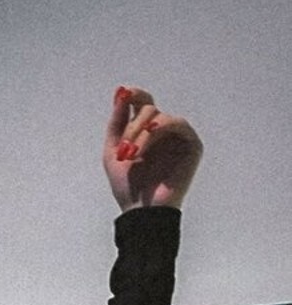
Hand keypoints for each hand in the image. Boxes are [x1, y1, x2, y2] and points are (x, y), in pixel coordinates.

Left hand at [103, 86, 202, 210]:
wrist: (141, 211)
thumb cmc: (128, 186)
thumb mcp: (112, 151)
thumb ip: (117, 122)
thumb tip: (121, 93)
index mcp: (146, 133)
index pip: (145, 104)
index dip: (135, 95)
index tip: (125, 95)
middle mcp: (164, 133)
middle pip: (150, 111)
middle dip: (133, 127)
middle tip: (124, 149)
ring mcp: (178, 138)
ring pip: (161, 118)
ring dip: (143, 132)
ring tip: (131, 153)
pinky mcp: (192, 146)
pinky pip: (178, 125)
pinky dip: (161, 129)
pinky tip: (148, 141)